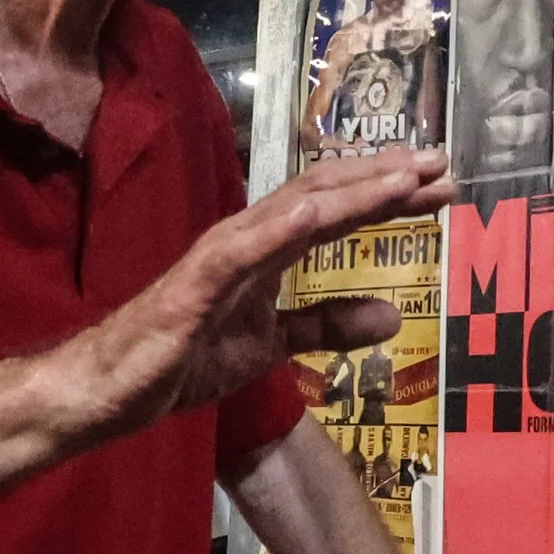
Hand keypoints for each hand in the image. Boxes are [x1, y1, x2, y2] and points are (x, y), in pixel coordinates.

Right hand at [52, 149, 453, 446]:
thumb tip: (392, 316)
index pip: (337, 210)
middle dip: (384, 178)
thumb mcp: (271, 345)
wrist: (110, 390)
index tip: (442, 184)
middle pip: (324, 194)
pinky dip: (277, 229)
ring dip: (349, 193)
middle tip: (442, 163)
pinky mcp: (192, 287)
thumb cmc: (182, 357)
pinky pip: (239, 253)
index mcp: (266, 250)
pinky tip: (314, 214)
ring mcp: (219, 258)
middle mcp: (247, 239)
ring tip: (402, 178)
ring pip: (291, 211)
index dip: (389, 195)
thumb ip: (327, 326)